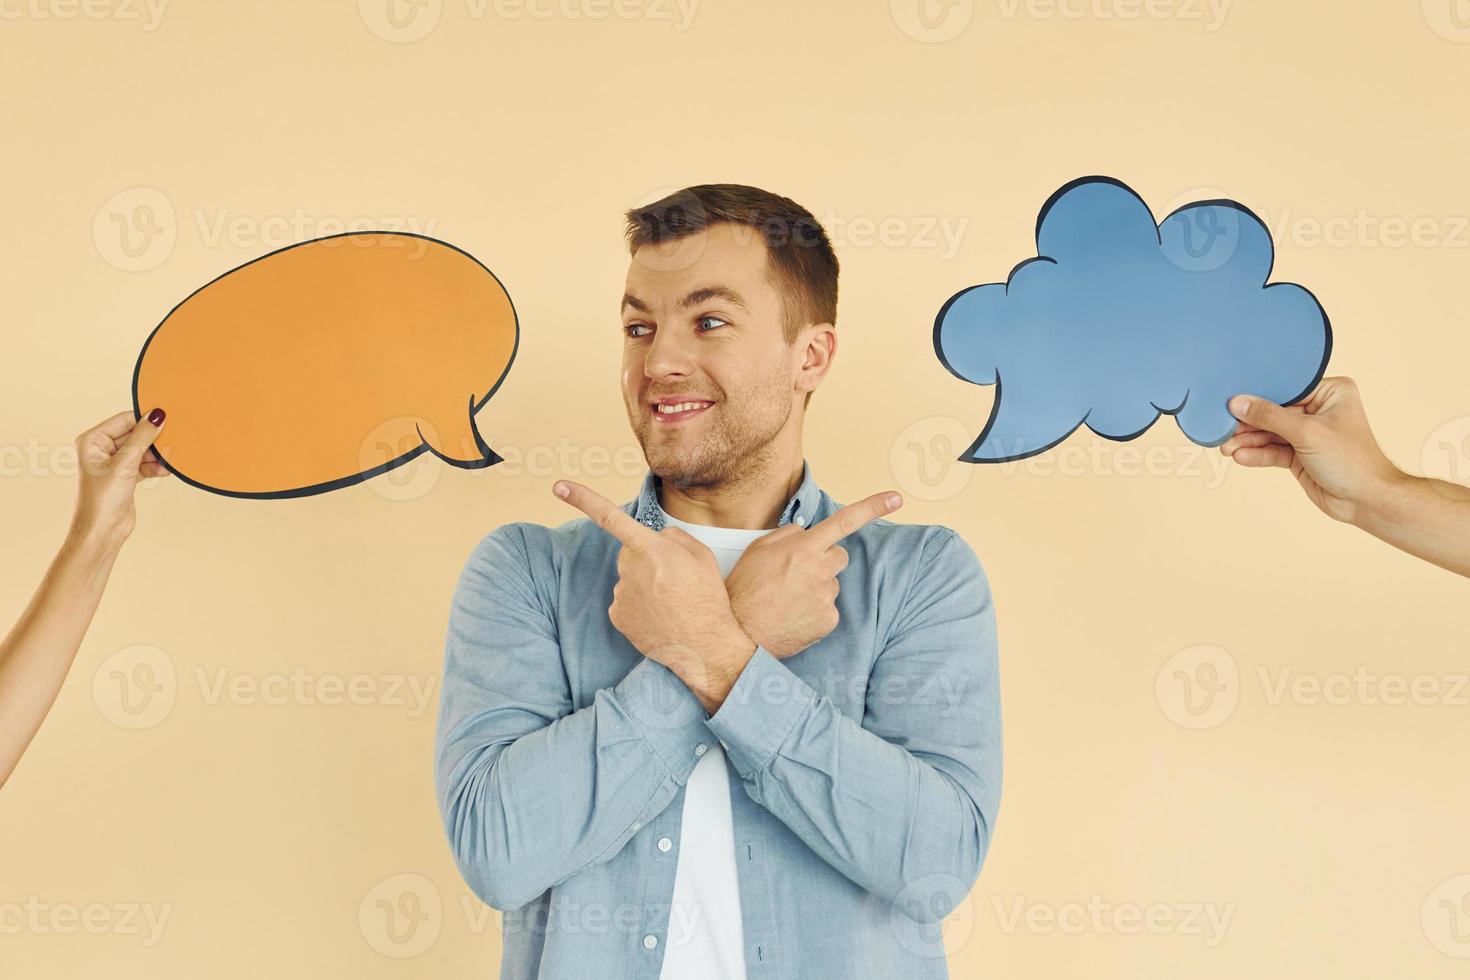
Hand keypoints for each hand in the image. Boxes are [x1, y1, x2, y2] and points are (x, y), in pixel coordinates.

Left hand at [72, 409, 168, 547]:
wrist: (101, 532)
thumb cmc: (102, 499)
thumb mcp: (125, 464)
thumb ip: (142, 438)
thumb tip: (157, 416)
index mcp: (92, 441)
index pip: (123, 420)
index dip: (144, 419)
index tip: (167, 419)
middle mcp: (101, 449)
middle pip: (134, 434)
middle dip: (153, 440)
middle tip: (172, 441)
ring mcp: (114, 463)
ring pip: (142, 450)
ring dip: (156, 455)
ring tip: (169, 461)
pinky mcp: (125, 476)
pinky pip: (144, 463)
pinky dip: (155, 466)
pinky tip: (165, 471)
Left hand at [554, 480, 754, 711]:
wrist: (705, 646)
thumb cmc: (706, 598)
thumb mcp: (701, 555)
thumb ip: (673, 536)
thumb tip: (655, 538)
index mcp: (651, 550)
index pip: (610, 517)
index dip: (582, 499)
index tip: (558, 487)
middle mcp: (630, 570)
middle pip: (630, 553)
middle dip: (646, 559)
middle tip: (674, 579)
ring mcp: (620, 594)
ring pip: (628, 578)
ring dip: (645, 584)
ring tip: (671, 601)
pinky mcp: (616, 616)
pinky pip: (623, 600)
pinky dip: (638, 604)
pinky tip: (658, 615)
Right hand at [724, 490, 902, 657]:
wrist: (740, 632)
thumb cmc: (745, 590)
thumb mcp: (757, 550)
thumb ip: (787, 535)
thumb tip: (805, 532)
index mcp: (803, 548)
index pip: (844, 521)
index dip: (873, 507)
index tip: (896, 498)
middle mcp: (820, 571)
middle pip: (840, 556)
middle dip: (825, 560)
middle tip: (799, 573)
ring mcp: (826, 597)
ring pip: (832, 584)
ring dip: (817, 587)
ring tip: (788, 598)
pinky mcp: (829, 621)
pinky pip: (829, 608)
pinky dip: (815, 610)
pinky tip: (794, 614)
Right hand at [1220, 377, 1401, 524]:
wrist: (1365, 500)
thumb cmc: (1351, 461)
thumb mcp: (1306, 432)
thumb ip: (1269, 417)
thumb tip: (1239, 403)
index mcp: (1331, 393)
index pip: (1287, 390)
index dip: (1259, 396)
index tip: (1233, 402)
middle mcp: (1319, 410)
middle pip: (1274, 412)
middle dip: (1249, 424)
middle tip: (1225, 429)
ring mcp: (1308, 434)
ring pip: (1270, 433)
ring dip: (1248, 441)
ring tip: (1227, 448)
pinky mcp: (1299, 455)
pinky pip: (1272, 451)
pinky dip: (1257, 454)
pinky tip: (1241, 457)